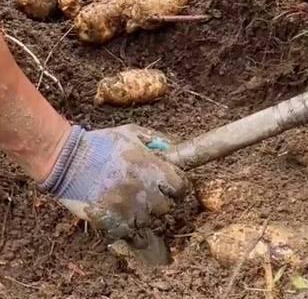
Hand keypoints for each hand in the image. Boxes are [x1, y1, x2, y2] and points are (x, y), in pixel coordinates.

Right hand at [40, 124, 186, 238]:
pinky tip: (124, 219)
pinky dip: (131, 229)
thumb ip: (154, 140)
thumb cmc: (100, 143)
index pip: (180, 187)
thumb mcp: (130, 132)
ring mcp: (129, 208)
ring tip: (132, 205)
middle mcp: (144, 189)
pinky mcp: (113, 222)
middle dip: (160, 201)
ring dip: (144, 215)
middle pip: (166, 207)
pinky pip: (132, 235)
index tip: (169, 187)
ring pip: (150, 222)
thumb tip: (171, 150)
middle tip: (148, 195)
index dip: (176, 188)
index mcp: (152, 167)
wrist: (68, 160)